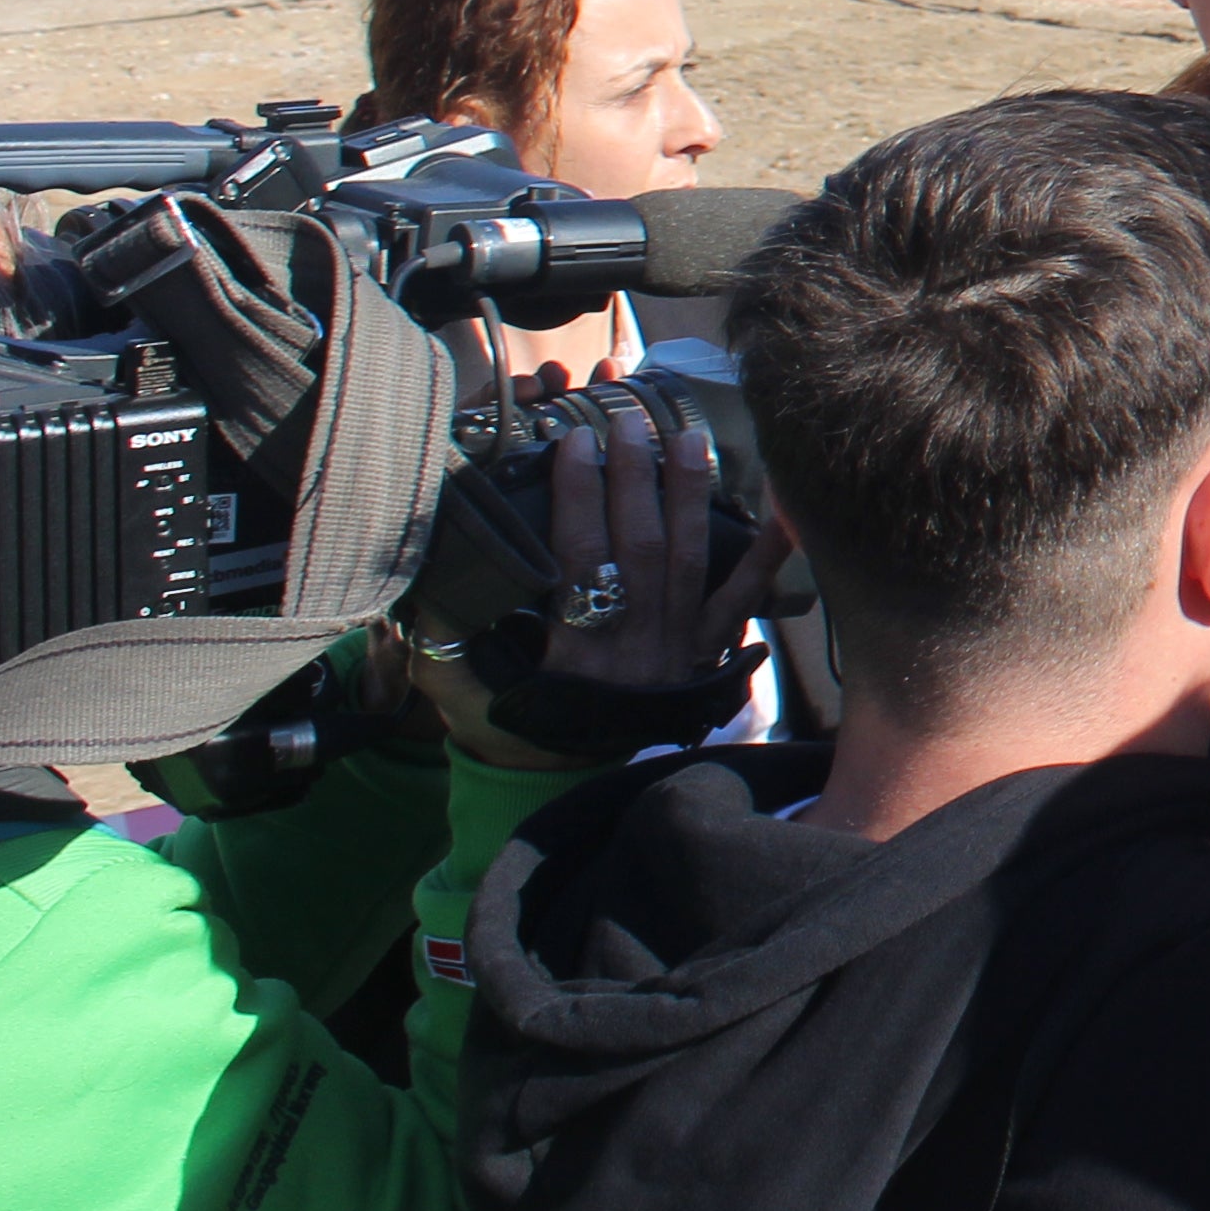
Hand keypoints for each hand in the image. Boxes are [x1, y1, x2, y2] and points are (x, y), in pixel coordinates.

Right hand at [423, 400, 777, 770]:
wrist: (568, 787)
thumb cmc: (515, 726)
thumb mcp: (465, 693)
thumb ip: (444, 644)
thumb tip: (422, 589)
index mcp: (572, 652)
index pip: (578, 559)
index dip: (578, 497)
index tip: (575, 443)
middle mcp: (632, 646)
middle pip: (640, 548)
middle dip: (636, 480)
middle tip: (631, 423)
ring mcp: (675, 650)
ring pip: (689, 562)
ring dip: (690, 498)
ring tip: (690, 440)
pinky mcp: (705, 657)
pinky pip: (739, 607)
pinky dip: (764, 563)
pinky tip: (786, 518)